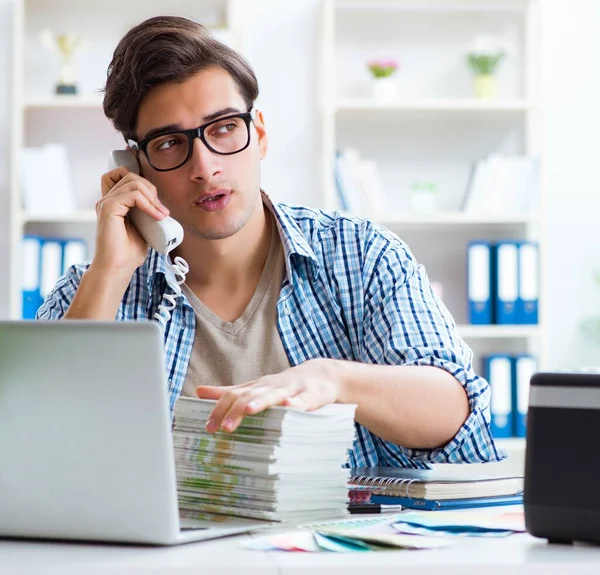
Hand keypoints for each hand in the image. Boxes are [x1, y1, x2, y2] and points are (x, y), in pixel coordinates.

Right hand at [93, 164, 169, 275]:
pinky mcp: (108, 208)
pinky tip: (156, 216)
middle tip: (162, 210)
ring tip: (161, 214)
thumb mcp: (144, 227)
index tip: (156, 202)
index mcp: (114, 203)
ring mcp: (106, 203)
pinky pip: (133, 194)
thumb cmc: (129, 253)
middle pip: (130, 175)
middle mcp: (107, 200)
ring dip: (152, 197)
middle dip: (151, 189)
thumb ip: (147, 213)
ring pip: (133, 182)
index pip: (122, 174)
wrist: (118, 268)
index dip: (142, 182)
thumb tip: (162, 206)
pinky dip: (148, 204)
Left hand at [195, 359, 340, 432]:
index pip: (233, 395)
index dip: (220, 409)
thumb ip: (229, 391)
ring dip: (260, 402)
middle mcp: (270, 386)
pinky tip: (288, 405)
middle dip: (235, 411)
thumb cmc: (283, 385)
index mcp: (256, 387)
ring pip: (272, 395)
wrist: (319, 375)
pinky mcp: (310, 396)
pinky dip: (294, 402)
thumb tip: (198, 391)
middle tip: (223, 428)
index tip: (208, 427)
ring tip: (248, 411)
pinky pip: (302, 400)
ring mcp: (290, 390)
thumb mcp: (254, 388)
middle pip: (249, 395)